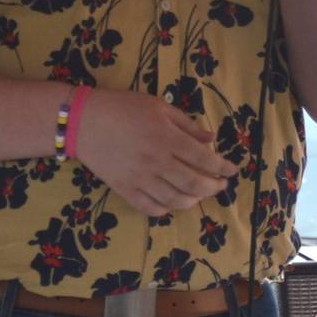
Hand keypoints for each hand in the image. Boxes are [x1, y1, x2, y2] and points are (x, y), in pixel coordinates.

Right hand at [74, 89, 231, 215]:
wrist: (84, 121)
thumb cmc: (124, 108)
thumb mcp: (159, 107)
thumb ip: (187, 125)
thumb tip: (211, 139)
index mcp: (168, 139)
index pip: (204, 159)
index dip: (223, 167)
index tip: (232, 170)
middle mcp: (157, 162)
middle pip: (194, 184)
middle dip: (213, 188)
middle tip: (220, 186)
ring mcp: (140, 179)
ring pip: (175, 200)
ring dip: (193, 200)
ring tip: (199, 195)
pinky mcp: (124, 189)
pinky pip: (149, 208)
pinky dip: (165, 209)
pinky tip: (172, 202)